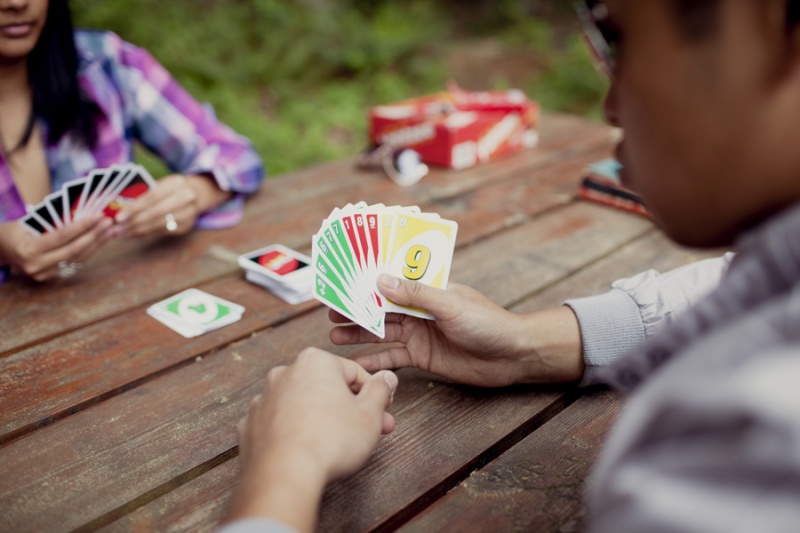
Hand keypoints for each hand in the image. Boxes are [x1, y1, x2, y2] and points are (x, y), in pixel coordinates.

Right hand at [0, 213, 112, 281]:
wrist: (1, 250)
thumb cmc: (17, 230)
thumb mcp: (30, 222)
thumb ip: (54, 221)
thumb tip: (84, 212)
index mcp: (29, 249)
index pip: (61, 236)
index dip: (82, 226)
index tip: (98, 215)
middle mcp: (37, 265)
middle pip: (73, 250)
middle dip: (94, 235)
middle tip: (109, 222)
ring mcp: (44, 274)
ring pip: (77, 259)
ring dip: (96, 244)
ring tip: (110, 230)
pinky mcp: (50, 278)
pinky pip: (74, 263)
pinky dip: (88, 251)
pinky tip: (100, 241)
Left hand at [113, 173, 230, 237]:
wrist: (197, 194)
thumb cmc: (170, 189)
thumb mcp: (160, 185)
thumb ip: (144, 195)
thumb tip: (119, 210)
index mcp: (176, 183)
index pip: (152, 197)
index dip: (134, 208)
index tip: (118, 218)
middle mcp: (186, 197)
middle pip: (156, 213)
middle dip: (134, 222)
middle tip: (117, 230)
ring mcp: (189, 213)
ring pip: (159, 225)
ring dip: (138, 231)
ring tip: (122, 234)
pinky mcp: (187, 226)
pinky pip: (163, 232)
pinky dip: (147, 234)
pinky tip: (135, 235)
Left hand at [226, 348, 397, 530]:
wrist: (284, 475)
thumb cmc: (330, 440)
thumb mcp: (369, 414)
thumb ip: (380, 391)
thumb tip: (386, 377)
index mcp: (315, 362)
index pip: (354, 372)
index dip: (374, 393)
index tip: (383, 410)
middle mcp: (285, 373)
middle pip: (327, 388)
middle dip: (352, 409)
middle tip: (372, 431)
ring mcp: (264, 399)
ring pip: (302, 405)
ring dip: (323, 419)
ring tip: (340, 445)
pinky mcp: (250, 425)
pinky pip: (280, 424)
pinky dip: (294, 432)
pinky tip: (308, 450)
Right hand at [331, 274, 584, 386]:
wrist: (512, 356)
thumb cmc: (487, 323)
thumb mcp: (450, 305)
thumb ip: (416, 294)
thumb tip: (380, 279)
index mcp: (427, 289)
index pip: (390, 281)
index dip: (365, 281)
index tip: (341, 282)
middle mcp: (420, 309)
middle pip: (380, 308)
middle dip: (355, 309)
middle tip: (328, 311)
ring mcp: (419, 333)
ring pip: (382, 332)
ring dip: (359, 334)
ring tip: (333, 337)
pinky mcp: (422, 357)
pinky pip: (393, 358)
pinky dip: (376, 362)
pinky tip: (357, 365)